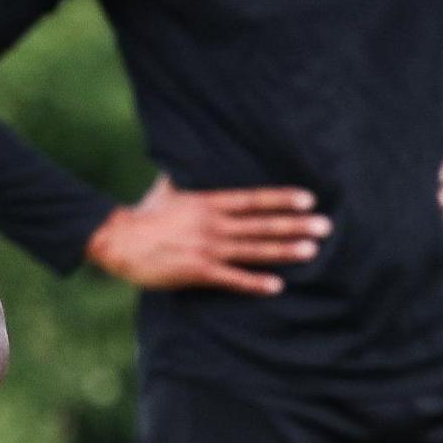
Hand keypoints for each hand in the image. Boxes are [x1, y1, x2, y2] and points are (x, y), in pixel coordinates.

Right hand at [83, 177, 327, 294]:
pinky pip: (232, 278)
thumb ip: (185, 176)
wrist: (116, 240)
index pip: (253, 199)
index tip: (308, 199)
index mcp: (208, 203)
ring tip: (311, 250)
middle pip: (262, 224)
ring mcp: (207, 248)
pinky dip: (254, 282)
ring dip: (284, 250)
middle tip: (325, 226)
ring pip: (253, 249)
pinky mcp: (197, 271)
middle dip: (295, 224)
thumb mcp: (167, 188)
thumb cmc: (142, 214)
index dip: (282, 199)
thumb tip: (187, 156)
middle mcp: (213, 224)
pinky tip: (276, 285)